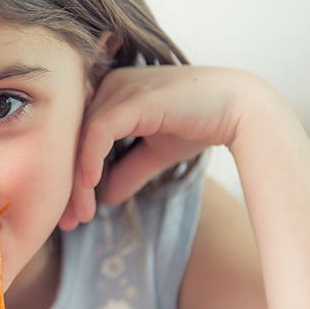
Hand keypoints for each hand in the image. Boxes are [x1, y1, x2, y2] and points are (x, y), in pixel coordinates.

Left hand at [59, 66, 260, 229]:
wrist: (242, 110)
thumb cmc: (200, 123)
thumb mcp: (155, 153)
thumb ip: (128, 171)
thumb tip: (105, 198)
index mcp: (111, 95)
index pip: (78, 139)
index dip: (71, 177)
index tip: (72, 214)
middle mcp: (110, 87)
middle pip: (73, 140)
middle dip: (68, 185)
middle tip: (67, 222)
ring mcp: (120, 88)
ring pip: (82, 139)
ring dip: (78, 182)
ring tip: (80, 216)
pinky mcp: (134, 97)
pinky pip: (99, 130)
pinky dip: (90, 158)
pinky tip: (90, 185)